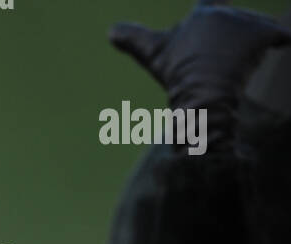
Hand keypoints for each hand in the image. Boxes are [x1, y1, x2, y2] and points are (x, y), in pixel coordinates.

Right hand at [109, 0, 289, 147]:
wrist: (202, 95)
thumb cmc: (177, 76)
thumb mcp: (153, 55)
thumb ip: (132, 38)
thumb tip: (109, 31)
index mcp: (202, 13)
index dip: (212, 2)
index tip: (214, 2)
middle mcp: (225, 13)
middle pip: (235, 25)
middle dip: (231, 43)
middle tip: (219, 67)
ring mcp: (245, 24)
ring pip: (253, 33)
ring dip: (248, 49)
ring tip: (233, 70)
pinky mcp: (263, 34)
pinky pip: (280, 34)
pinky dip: (281, 38)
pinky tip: (282, 42)